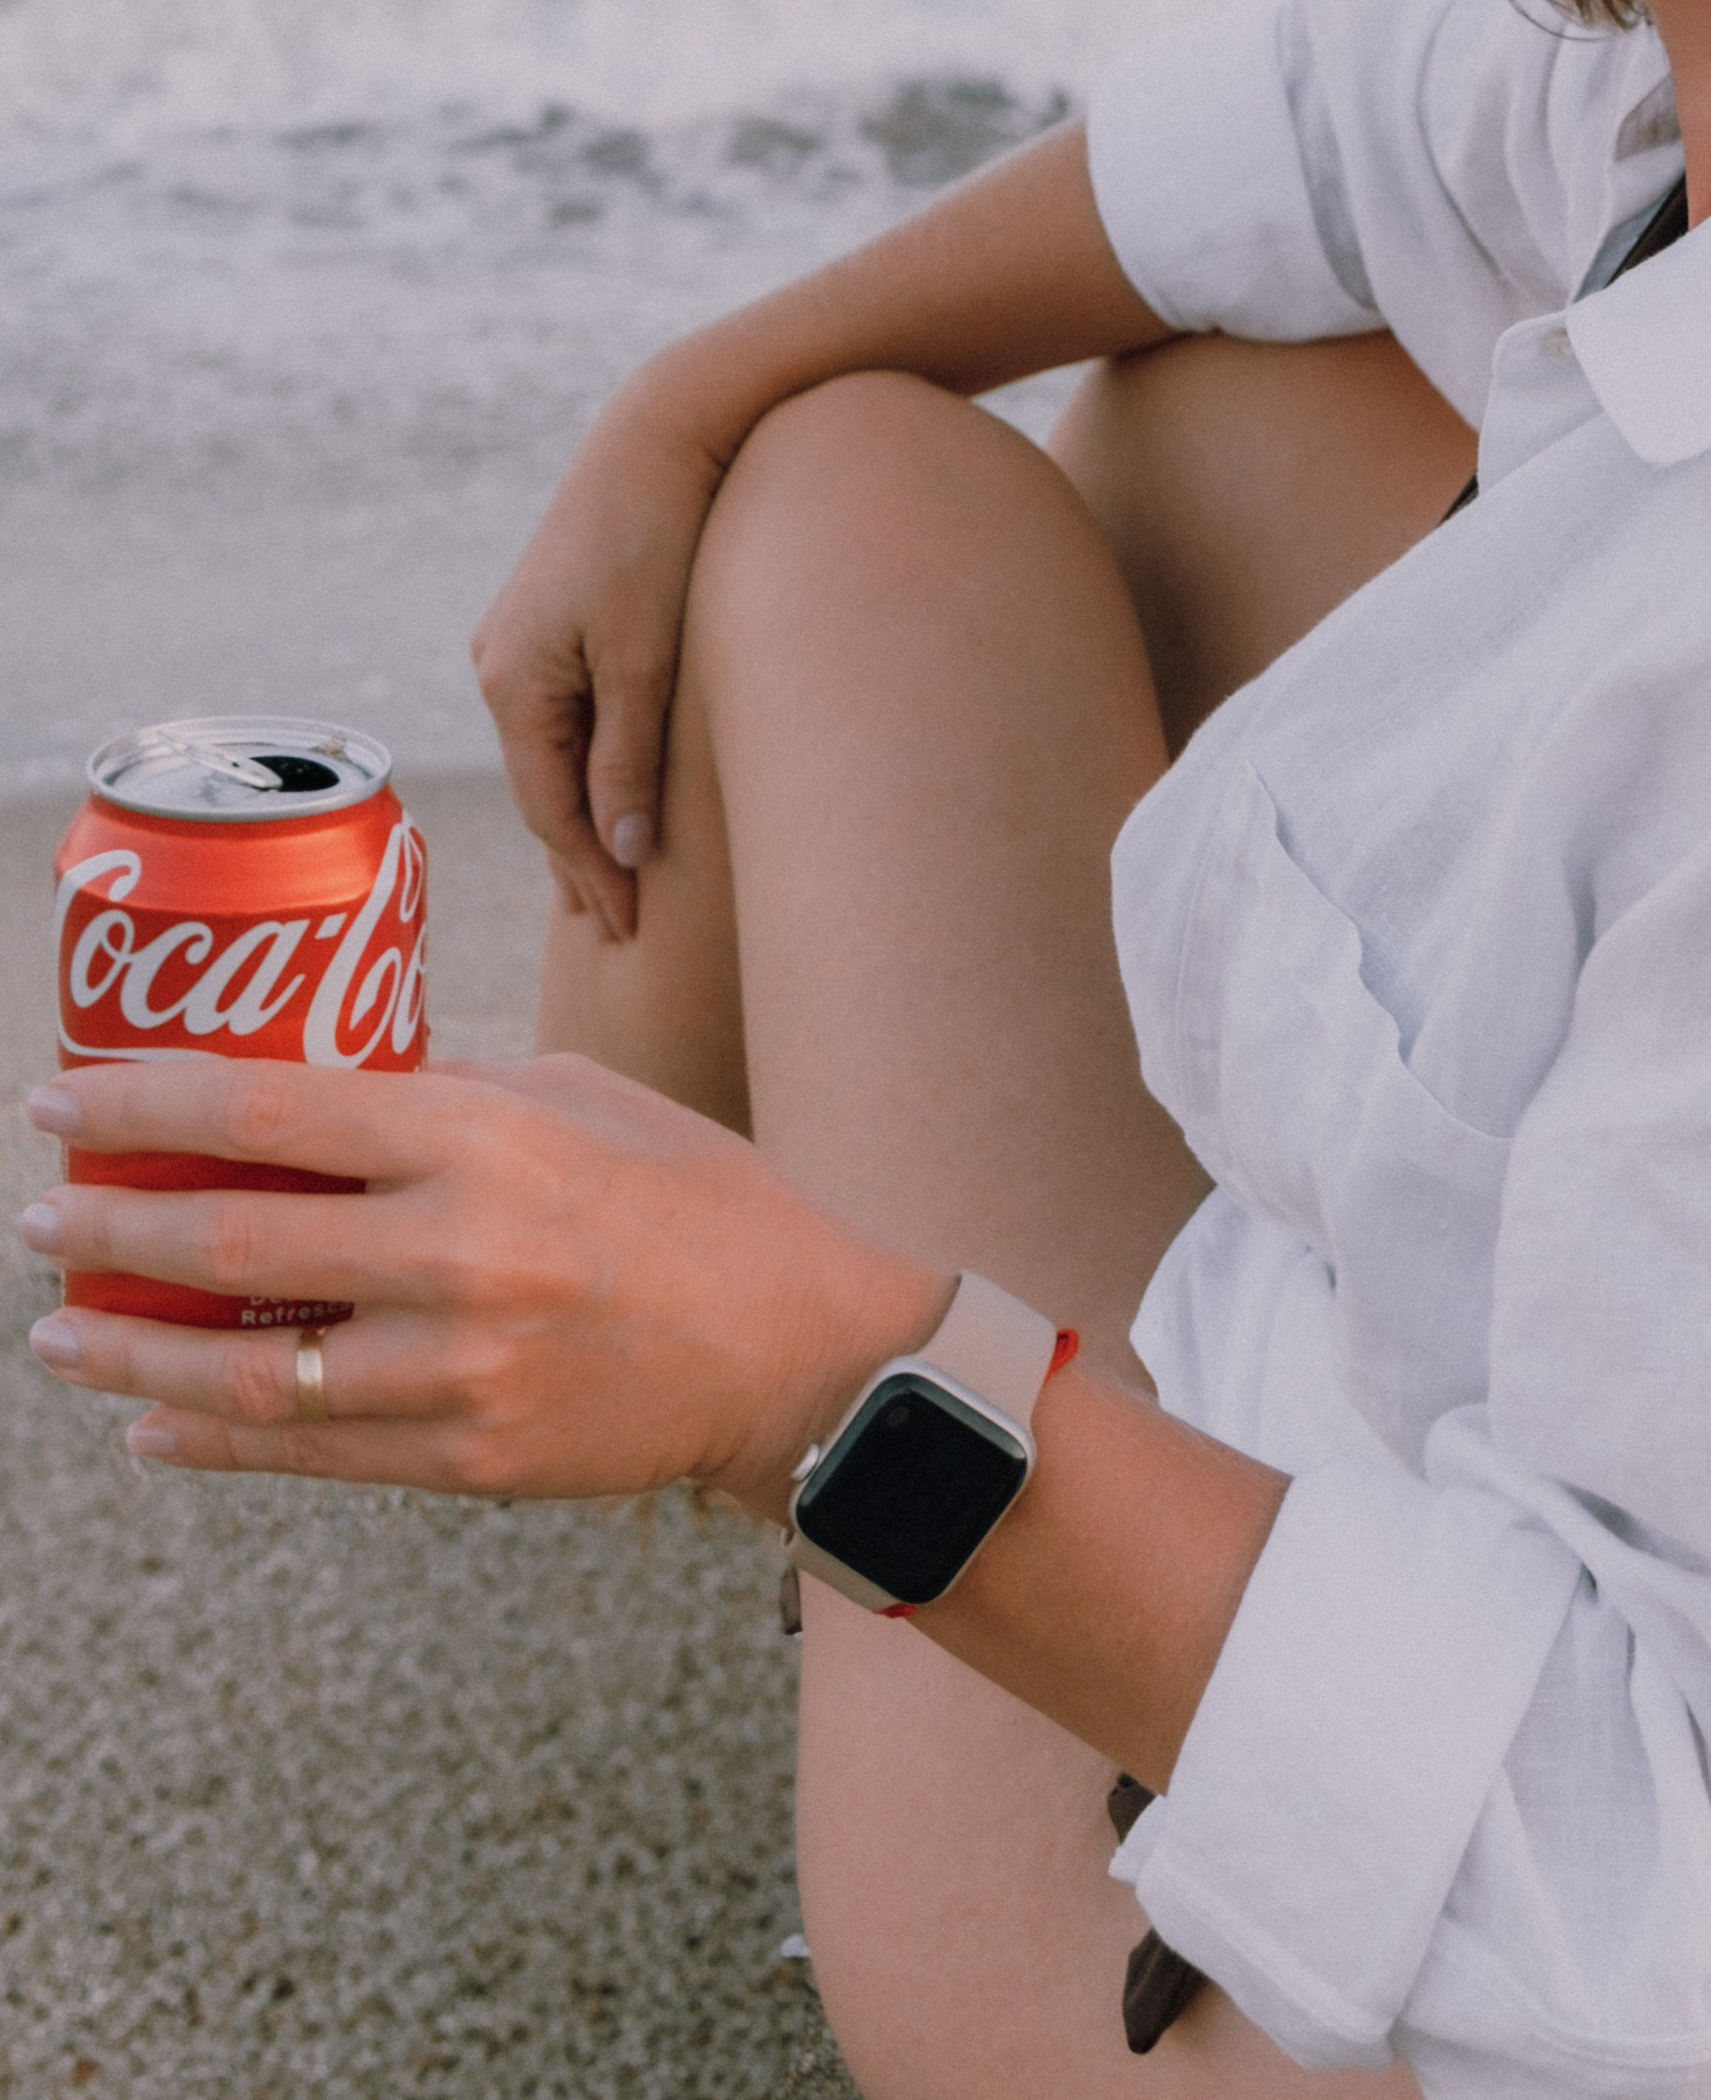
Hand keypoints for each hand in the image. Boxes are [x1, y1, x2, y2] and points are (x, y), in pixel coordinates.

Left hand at [19, 1051, 939, 1514]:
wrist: (795, 1349)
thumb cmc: (692, 1198)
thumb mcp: (578, 1100)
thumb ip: (449, 1098)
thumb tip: (320, 1094)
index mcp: (484, 1135)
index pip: (273, 1107)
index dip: (148, 1103)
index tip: (63, 1098)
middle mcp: (459, 1249)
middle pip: (233, 1236)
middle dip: (111, 1227)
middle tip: (43, 1217)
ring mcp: (459, 1366)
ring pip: (247, 1368)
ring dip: (133, 1354)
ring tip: (64, 1336)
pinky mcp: (467, 1457)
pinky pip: (308, 1452)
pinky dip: (214, 1439)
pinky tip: (156, 1424)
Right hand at [473, 382, 729, 939]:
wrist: (662, 431)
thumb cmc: (658, 538)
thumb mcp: (647, 657)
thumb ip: (631, 756)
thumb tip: (617, 850)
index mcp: (513, 682)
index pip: (550, 809)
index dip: (591, 874)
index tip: (631, 932)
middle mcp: (499, 665)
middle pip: (542, 788)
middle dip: (577, 860)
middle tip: (617, 933)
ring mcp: (518, 639)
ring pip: (551, 753)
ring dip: (579, 815)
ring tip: (603, 885)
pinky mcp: (550, 618)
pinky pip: (562, 715)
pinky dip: (583, 763)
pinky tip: (601, 791)